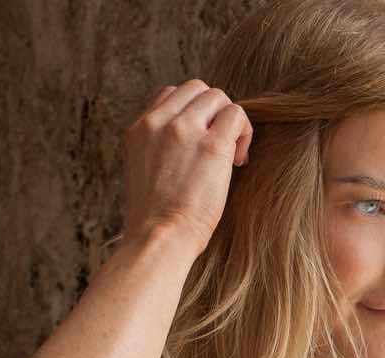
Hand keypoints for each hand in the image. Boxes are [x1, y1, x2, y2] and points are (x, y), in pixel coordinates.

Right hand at [123, 79, 253, 255]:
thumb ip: (159, 150)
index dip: (191, 114)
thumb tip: (186, 148)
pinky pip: (236, 115)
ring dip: (229, 121)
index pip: (170, 95)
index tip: (198, 143)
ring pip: (217, 96)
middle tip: (218, 149)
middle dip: (212, 113)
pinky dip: (244, 131)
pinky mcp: (211, 145)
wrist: (159, 240)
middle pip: (195, 89)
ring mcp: (184, 130)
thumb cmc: (155, 223)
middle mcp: (159, 122)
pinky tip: (239, 160)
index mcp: (140, 129)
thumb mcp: (143, 174)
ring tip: (231, 156)